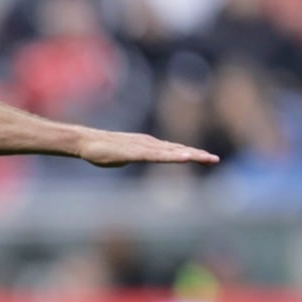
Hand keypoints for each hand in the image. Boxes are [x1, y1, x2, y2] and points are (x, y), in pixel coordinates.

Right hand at [80, 130, 219, 167]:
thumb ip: (136, 157)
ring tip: (207, 158)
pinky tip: (185, 158)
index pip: (174, 150)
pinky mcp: (136, 152)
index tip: (207, 157)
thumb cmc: (101, 150)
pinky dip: (173, 156)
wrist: (86, 141)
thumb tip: (139, 159)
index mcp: (149, 145)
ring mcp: (144, 147)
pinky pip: (158, 155)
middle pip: (177, 150)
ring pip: (171, 152)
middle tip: (215, 159)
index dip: (191, 153)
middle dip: (197, 154)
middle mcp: (150, 144)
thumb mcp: (124, 157)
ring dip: (190, 155)